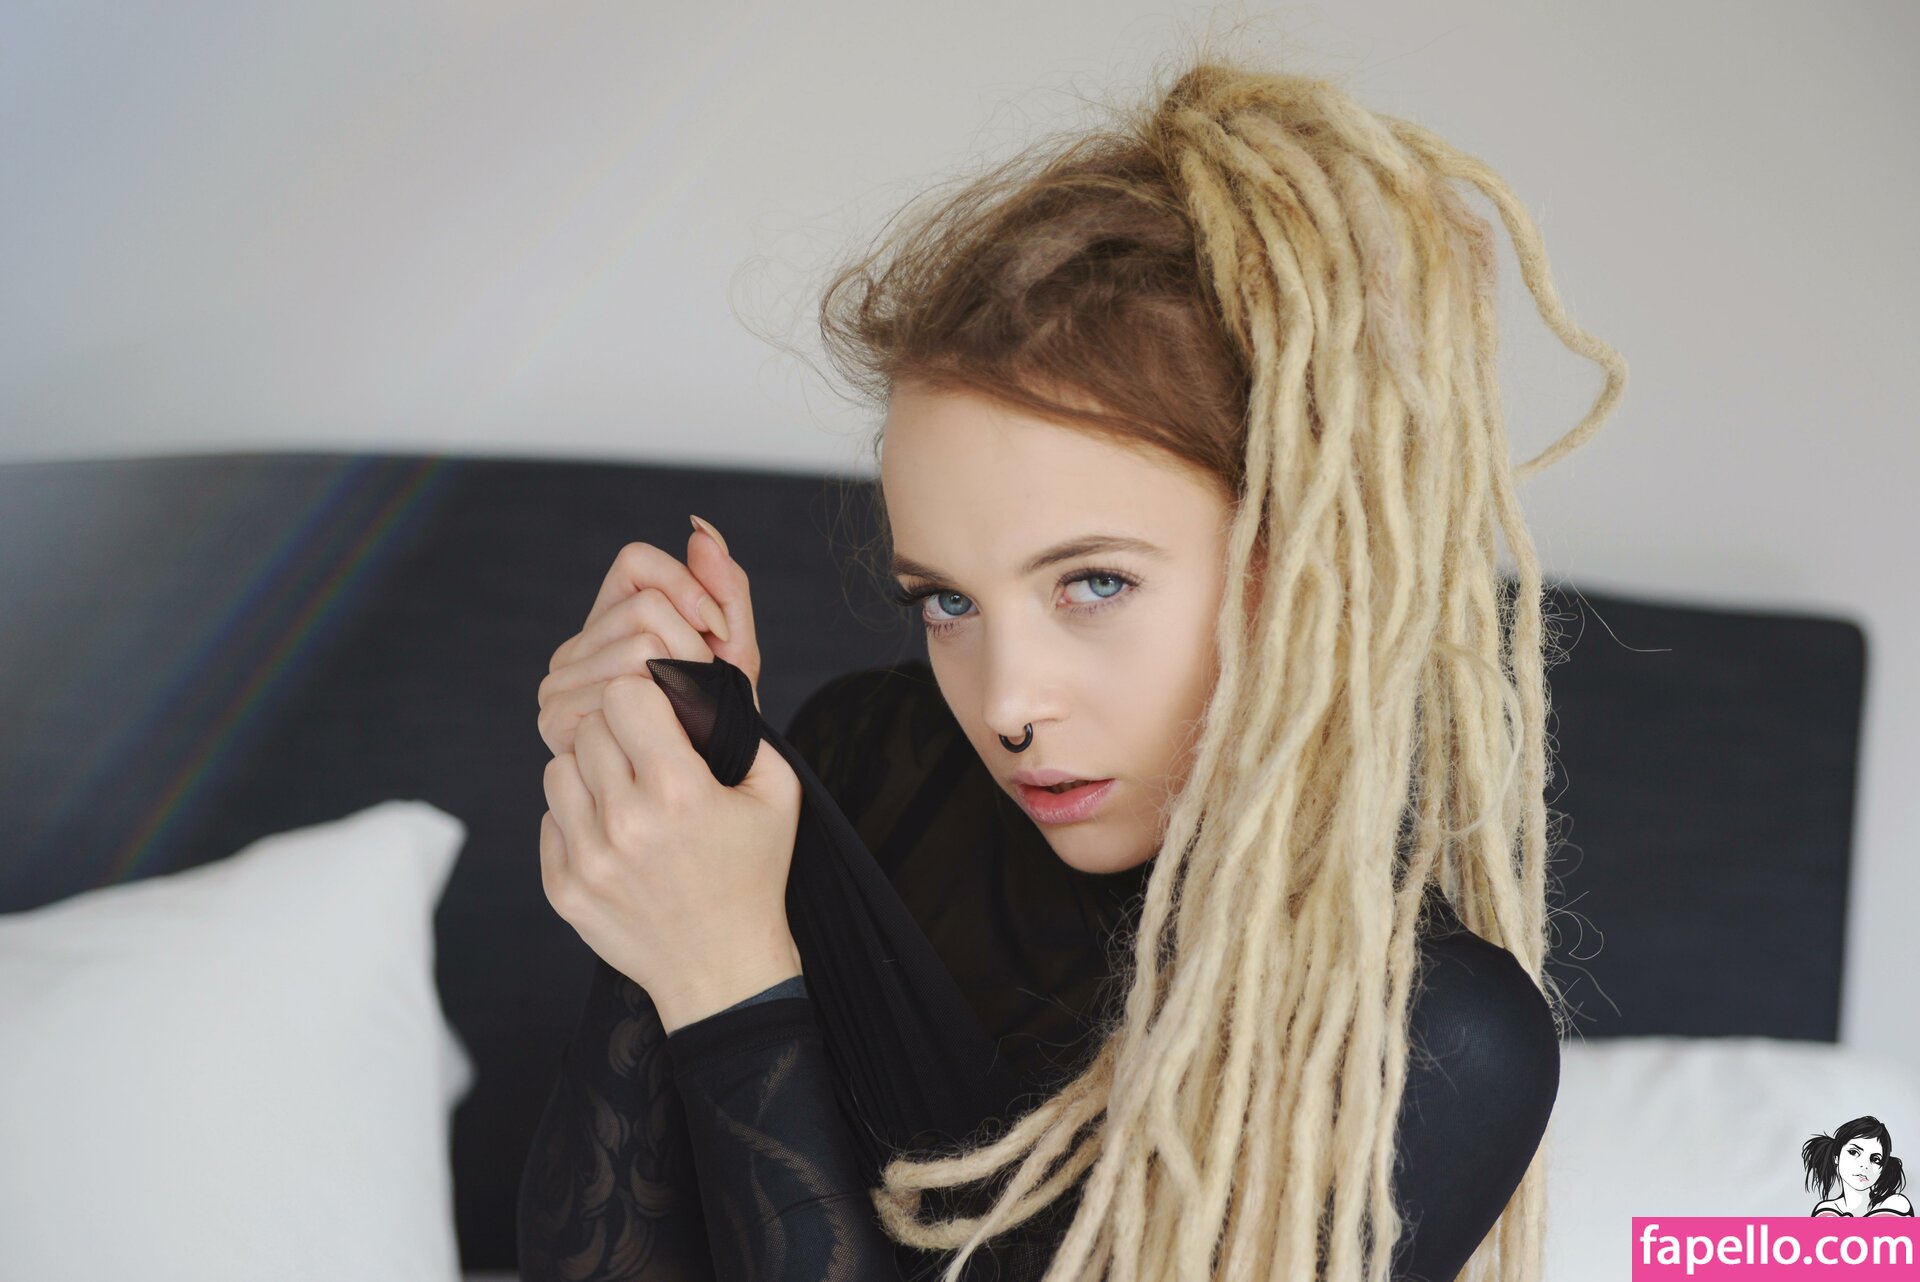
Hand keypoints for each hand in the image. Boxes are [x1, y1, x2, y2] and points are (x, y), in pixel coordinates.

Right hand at [536, 517, 763, 757]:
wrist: (709, 795)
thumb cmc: (719, 724)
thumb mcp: (733, 653)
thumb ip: (725, 590)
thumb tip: (699, 526)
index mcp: (609, 622)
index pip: (636, 561)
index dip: (686, 587)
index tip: (720, 634)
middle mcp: (574, 650)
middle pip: (645, 606)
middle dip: (694, 645)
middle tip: (706, 691)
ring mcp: (558, 685)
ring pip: (638, 645)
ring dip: (685, 681)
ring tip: (691, 716)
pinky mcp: (558, 722)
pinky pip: (626, 688)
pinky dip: (665, 709)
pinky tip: (668, 737)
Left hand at [536, 519, 800, 1030]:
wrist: (722, 971)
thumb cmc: (754, 877)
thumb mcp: (777, 796)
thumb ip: (743, 730)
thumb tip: (703, 683)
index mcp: (678, 789)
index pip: (624, 695)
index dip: (642, 696)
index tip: (656, 714)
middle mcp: (625, 820)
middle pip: (589, 729)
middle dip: (617, 734)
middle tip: (644, 756)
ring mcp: (588, 857)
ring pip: (558, 770)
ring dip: (589, 772)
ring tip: (625, 794)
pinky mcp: (563, 887)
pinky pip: (550, 819)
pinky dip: (576, 819)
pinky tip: (614, 836)